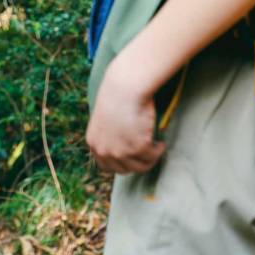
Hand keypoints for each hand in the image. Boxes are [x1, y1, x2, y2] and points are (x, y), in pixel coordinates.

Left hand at [86, 47, 165, 173]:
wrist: (126, 85)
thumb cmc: (117, 95)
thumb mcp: (104, 119)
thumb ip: (108, 135)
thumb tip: (121, 146)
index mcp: (94, 143)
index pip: (106, 167)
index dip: (121, 163)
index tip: (131, 158)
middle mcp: (105, 150)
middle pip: (124, 170)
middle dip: (136, 163)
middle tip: (146, 153)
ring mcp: (121, 151)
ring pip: (140, 166)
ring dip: (150, 158)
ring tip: (156, 147)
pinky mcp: (138, 148)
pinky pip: (153, 156)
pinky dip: (159, 150)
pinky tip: (161, 143)